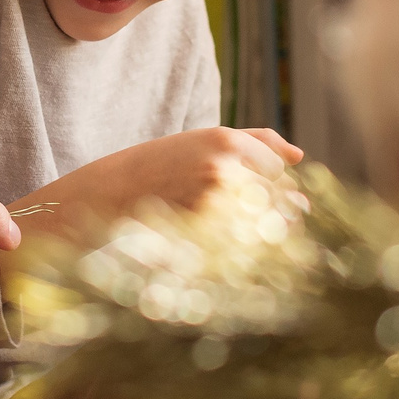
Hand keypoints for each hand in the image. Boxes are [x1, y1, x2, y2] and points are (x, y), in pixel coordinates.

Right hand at [22, 127, 301, 242]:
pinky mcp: (205, 244)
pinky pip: (246, 255)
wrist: (98, 201)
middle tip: (230, 218)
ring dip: (258, 238)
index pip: (282, 172)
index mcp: (226, 141)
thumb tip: (300, 157)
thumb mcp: (198, 141)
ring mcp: (216, 210)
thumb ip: (254, 143)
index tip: (239, 194)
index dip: (268, 188)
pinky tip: (214, 249)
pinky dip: (240, 257)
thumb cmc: (152, 169)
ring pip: (268, 231)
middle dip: (270, 215)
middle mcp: (227, 172)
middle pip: (282, 203)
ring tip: (222, 233)